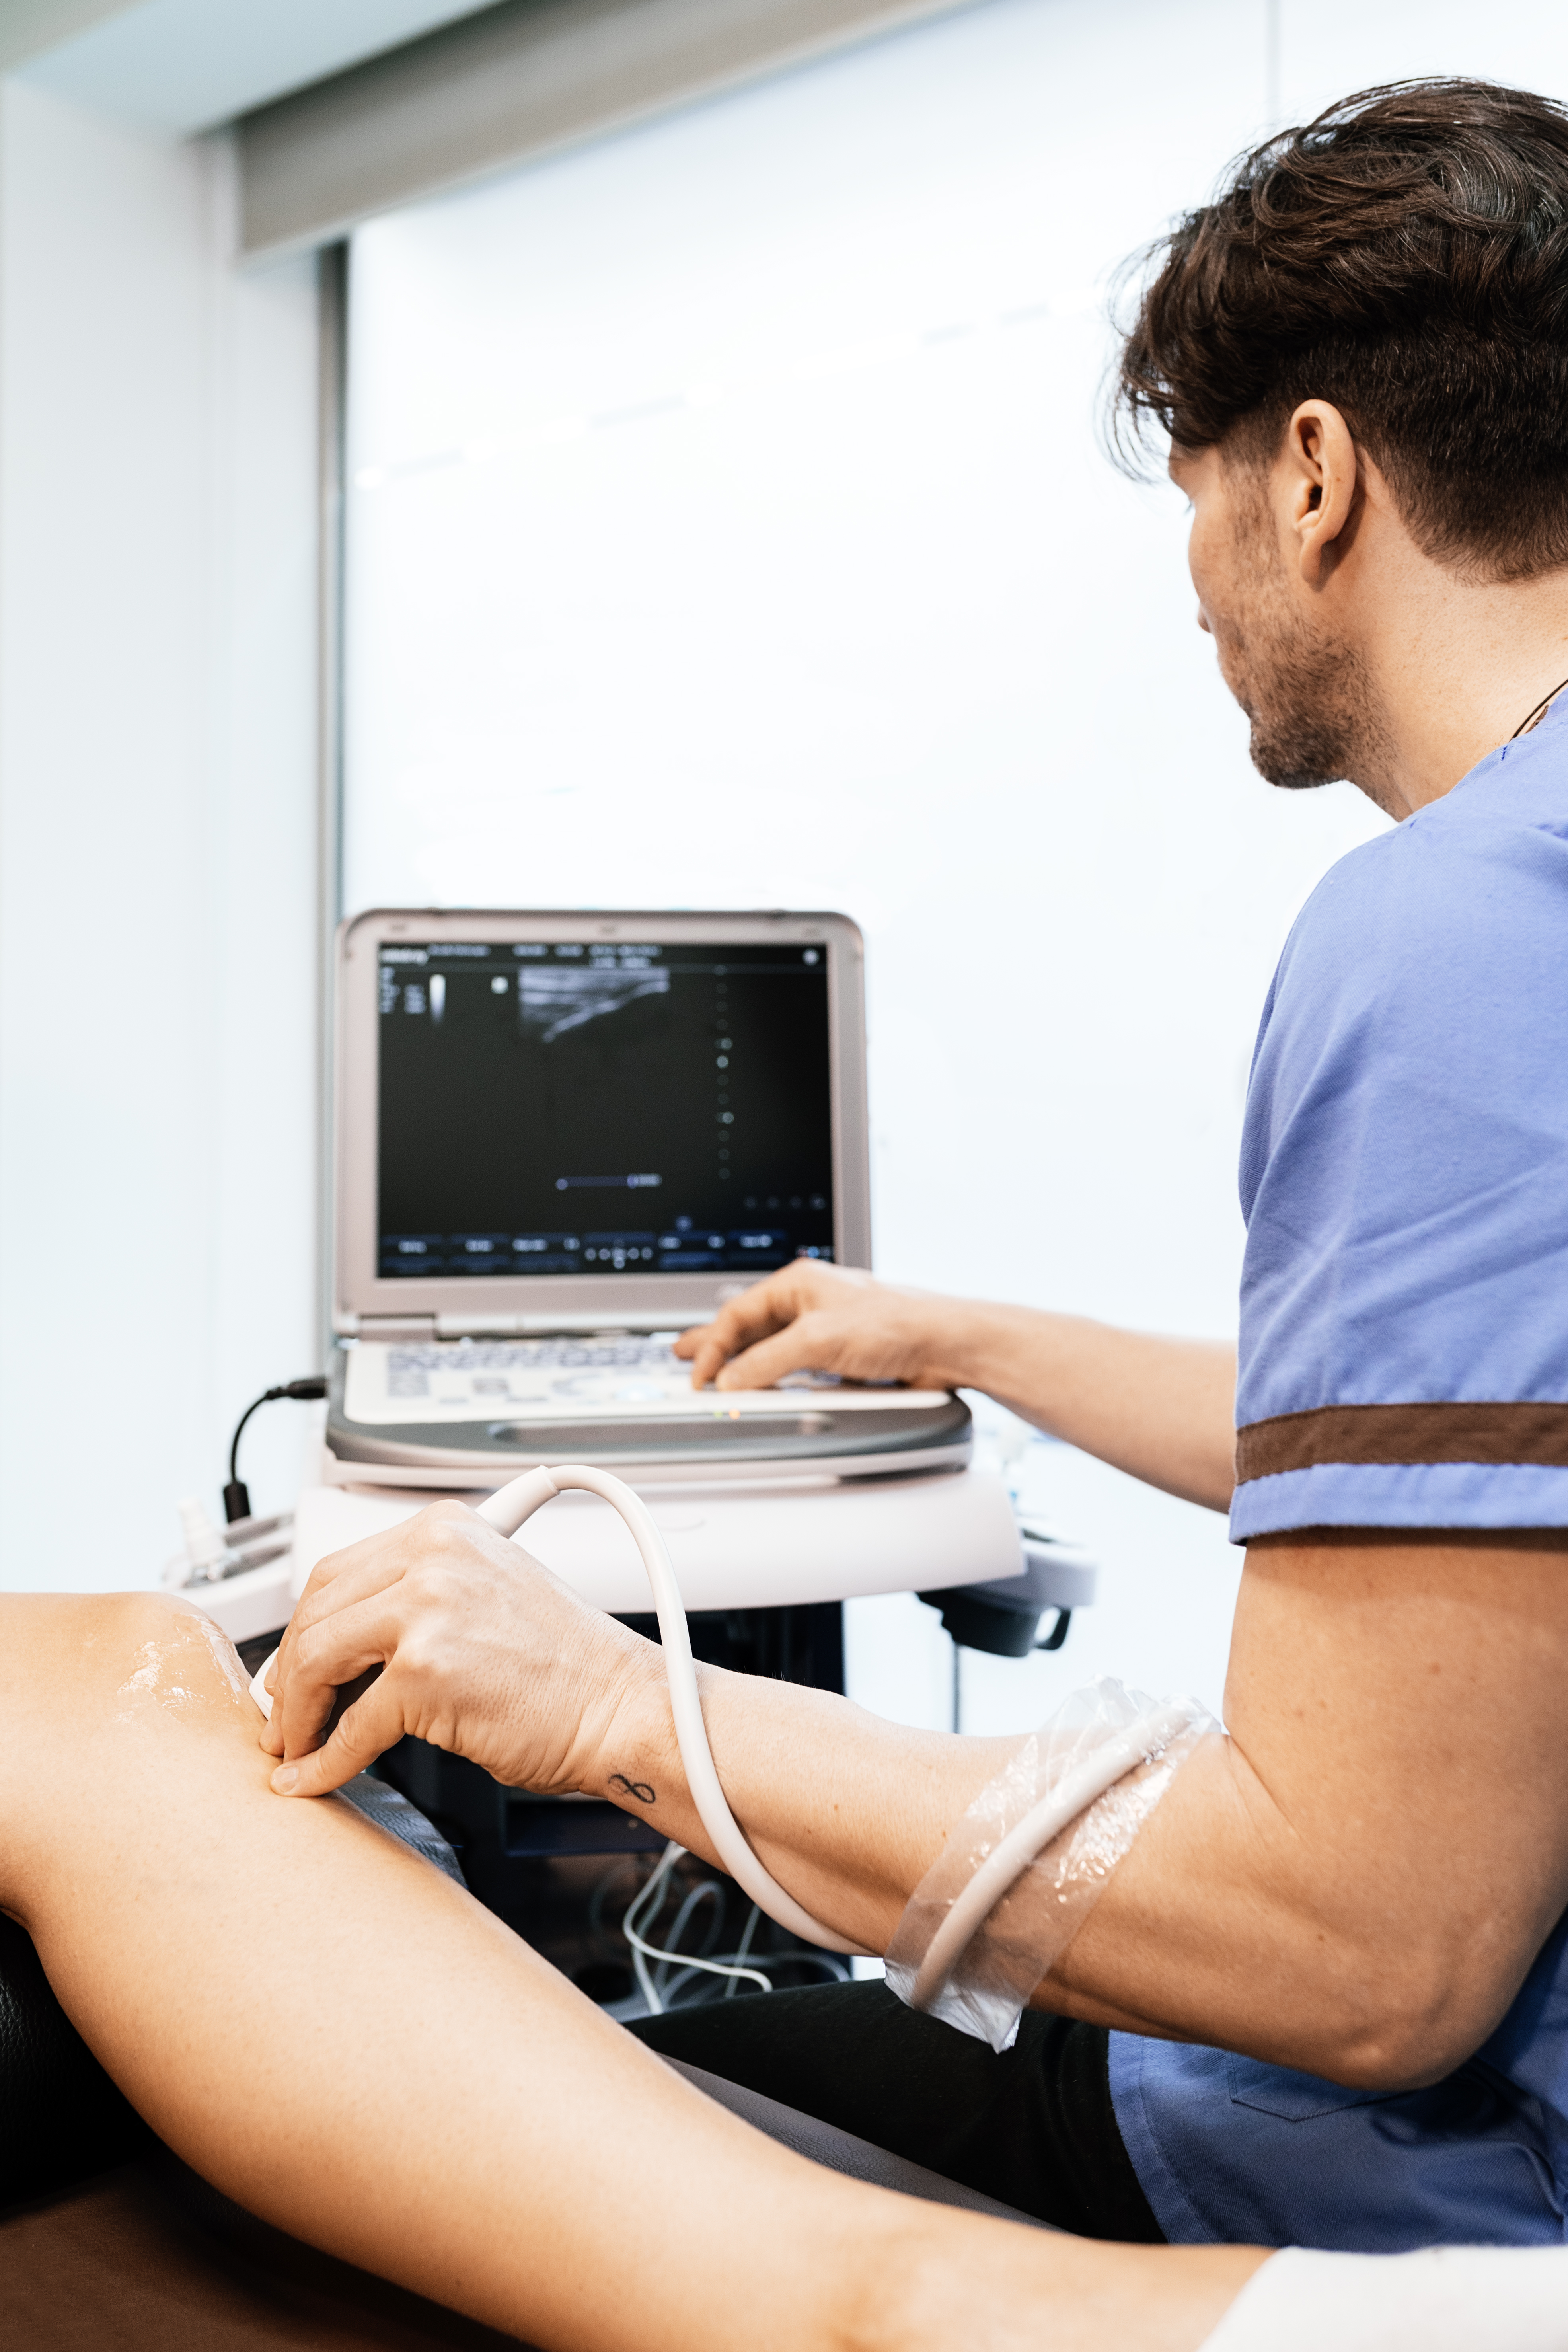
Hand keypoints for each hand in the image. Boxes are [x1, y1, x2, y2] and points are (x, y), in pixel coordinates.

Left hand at [257, 1501, 662, 1801]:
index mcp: (444, 1529)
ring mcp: (426, 1612)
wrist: (621, 1708)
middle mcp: (432, 1556)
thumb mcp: (486, 1592)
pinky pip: (350, 1728)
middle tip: (284, 1717)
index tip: (292, 1669)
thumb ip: (415, 1597)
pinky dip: (324, 1763)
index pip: (335, 1573)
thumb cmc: (565, 1665)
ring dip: (296, 1717)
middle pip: (315, 1613)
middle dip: (290, 1674)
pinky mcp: (425, 1675)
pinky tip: (314, 1778)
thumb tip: (334, 1644)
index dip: (303, 1629)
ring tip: (296, 1748)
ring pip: (315, 1663)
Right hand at [675, 1261, 962, 1390]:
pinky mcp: (841, 1356)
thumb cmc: (894, 1322)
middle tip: (686, 1359)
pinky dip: (776, 1379)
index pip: (738, 1314)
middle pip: (750, 1328)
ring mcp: (825, 1330)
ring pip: (772, 1348)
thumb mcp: (817, 1341)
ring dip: (744, 1364)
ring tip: (717, 1374)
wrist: (942, 1345)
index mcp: (798, 1284)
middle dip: (717, 1345)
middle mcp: (810, 1303)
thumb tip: (732, 1379)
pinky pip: (797, 1368)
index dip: (712, 1345)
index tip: (699, 1374)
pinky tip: (766, 1389)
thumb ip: (768, 1362)